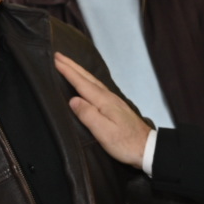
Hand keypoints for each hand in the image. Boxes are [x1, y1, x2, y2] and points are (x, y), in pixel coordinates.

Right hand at [54, 52, 150, 168]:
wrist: (147, 148)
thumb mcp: (104, 132)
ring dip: (79, 71)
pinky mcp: (115, 106)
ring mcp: (113, 100)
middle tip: (58, 55)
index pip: (81, 83)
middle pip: (87, 77)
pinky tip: (86, 82)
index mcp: (104, 101)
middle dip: (72, 66)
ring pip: (92, 81)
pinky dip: (87, 80)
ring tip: (68, 65)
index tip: (55, 59)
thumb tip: (73, 100)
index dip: (68, 71)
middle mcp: (108, 97)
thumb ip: (87, 115)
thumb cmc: (126, 143)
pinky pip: (97, 87)